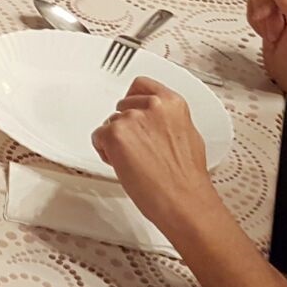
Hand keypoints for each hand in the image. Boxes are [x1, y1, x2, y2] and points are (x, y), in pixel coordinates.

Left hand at [91, 76, 220, 234]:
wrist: (184, 201)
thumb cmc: (188, 178)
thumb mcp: (188, 135)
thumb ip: (168, 120)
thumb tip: (157, 121)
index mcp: (172, 103)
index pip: (141, 85)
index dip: (134, 100)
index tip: (132, 107)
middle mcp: (151, 105)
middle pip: (122, 107)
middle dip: (126, 126)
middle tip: (139, 148)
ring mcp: (131, 119)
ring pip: (110, 123)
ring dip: (116, 140)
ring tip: (135, 161)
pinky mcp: (115, 134)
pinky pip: (98, 137)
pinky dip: (104, 151)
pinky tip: (122, 165)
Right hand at [246, 0, 286, 106]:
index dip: (275, 6)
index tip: (280, 26)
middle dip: (267, 14)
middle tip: (277, 33)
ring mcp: (285, 5)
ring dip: (261, 19)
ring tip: (274, 34)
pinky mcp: (271, 11)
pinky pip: (253, 5)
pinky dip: (255, 21)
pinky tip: (267, 32)